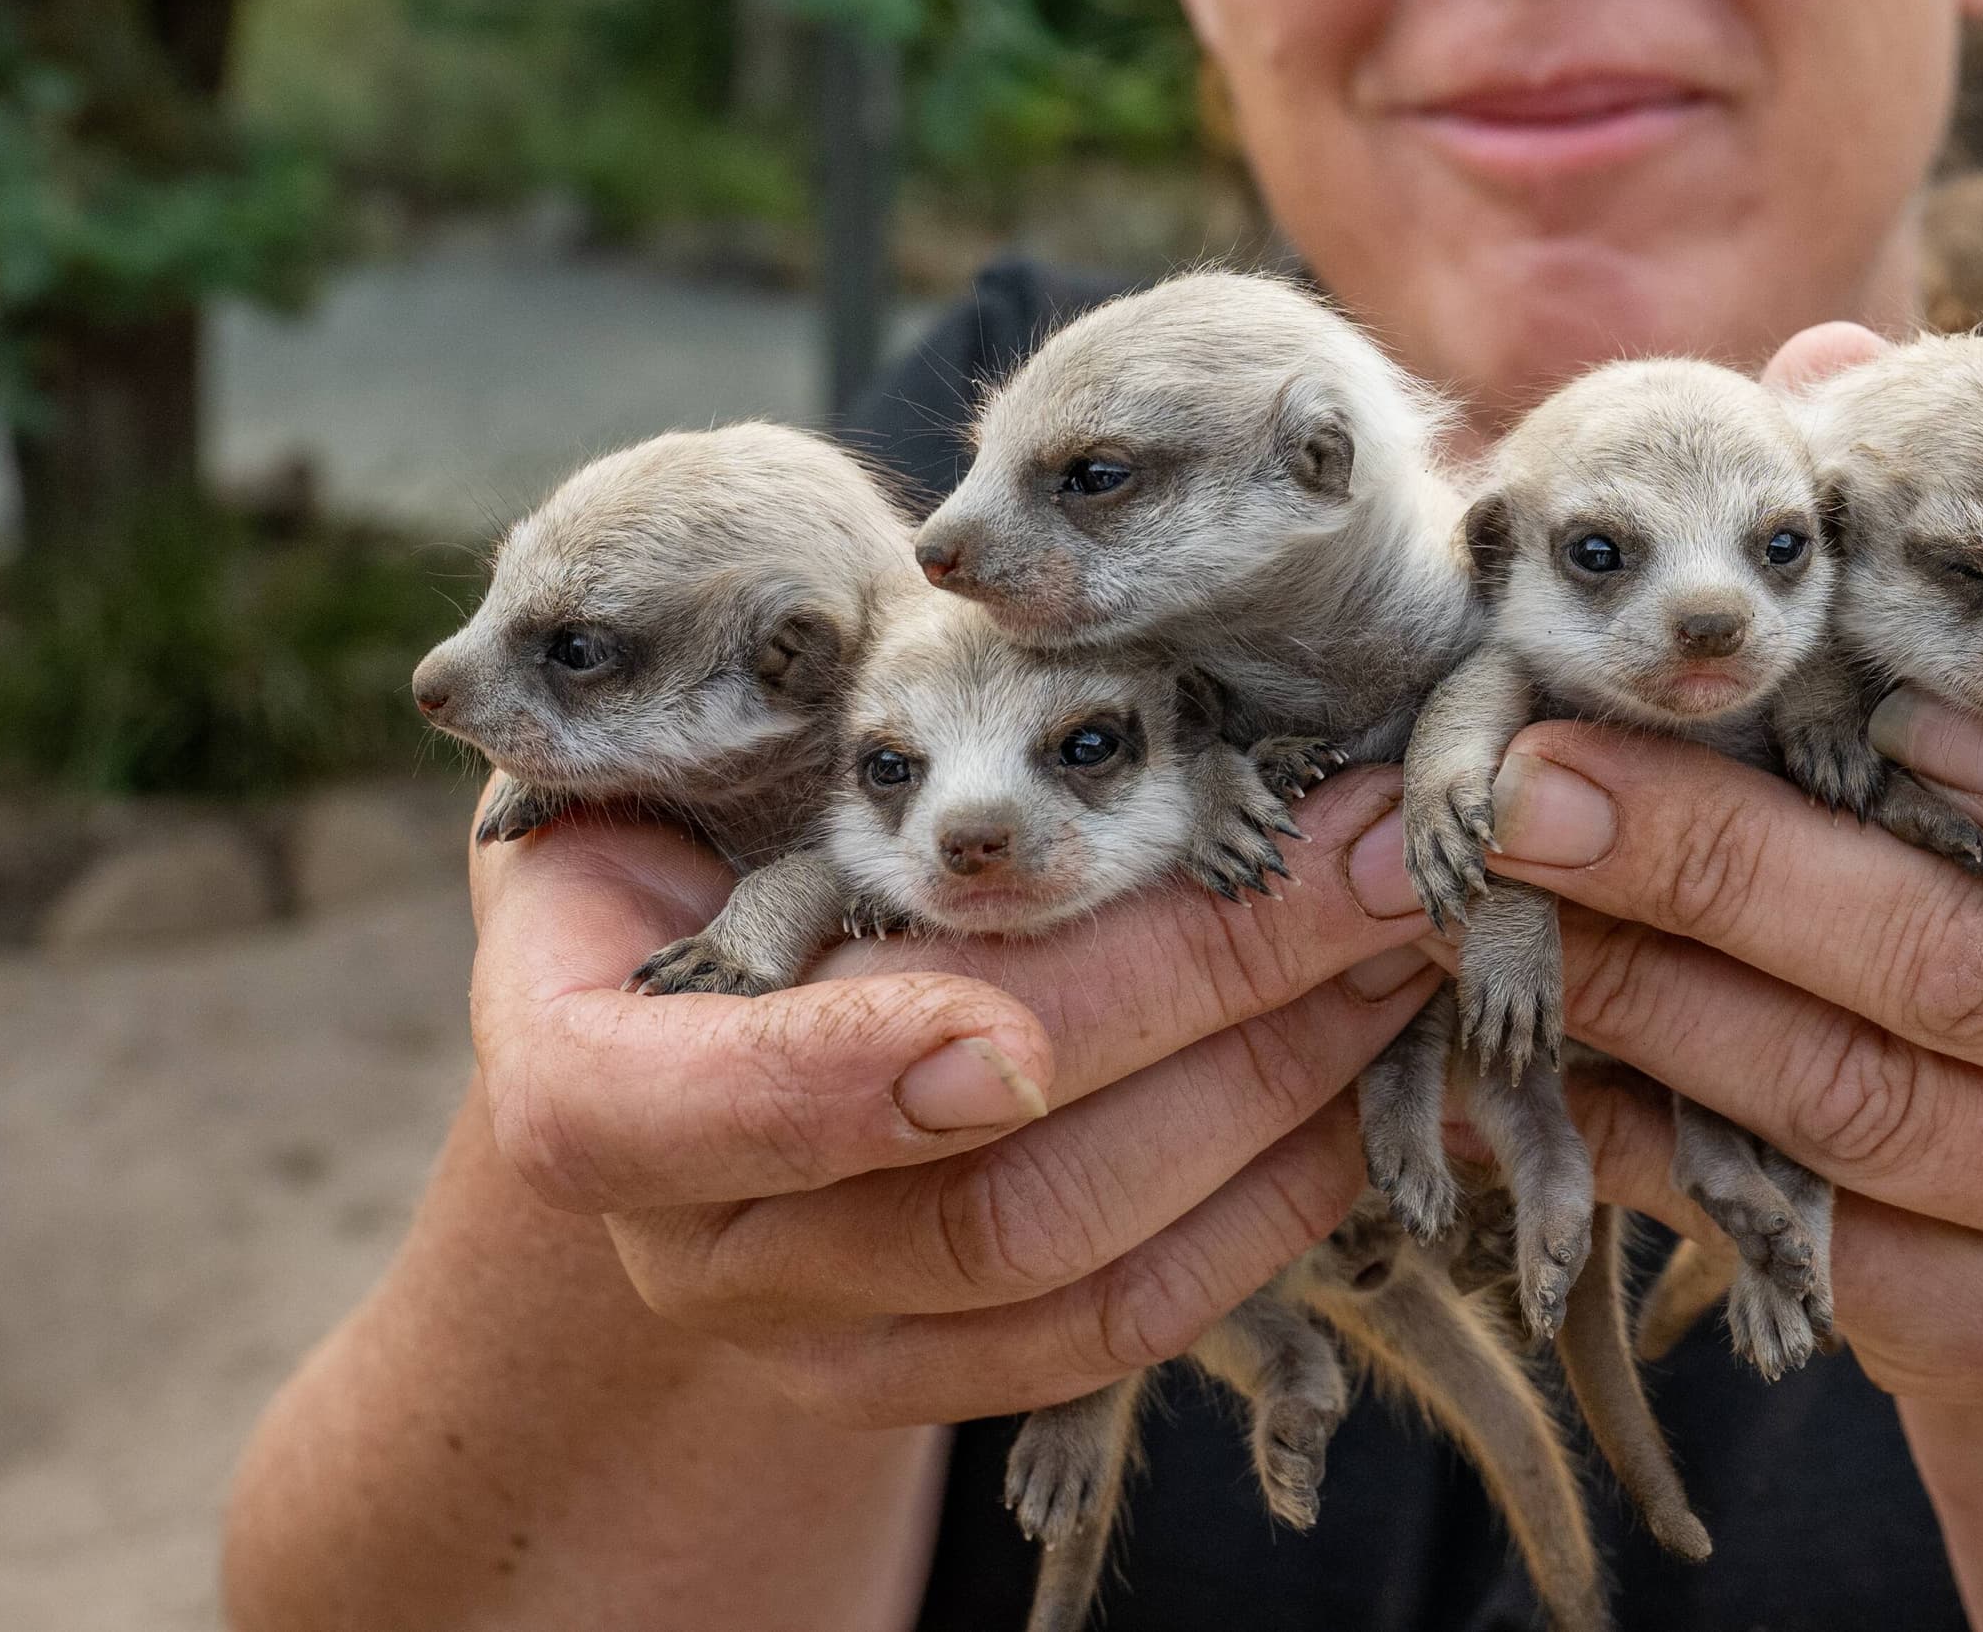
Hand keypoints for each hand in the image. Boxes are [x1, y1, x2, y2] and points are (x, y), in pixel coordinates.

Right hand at [465, 772, 1439, 1426]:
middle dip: (1194, 1001)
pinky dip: (1272, 1198)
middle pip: (953, 1176)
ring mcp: (813, 1333)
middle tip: (1372, 860)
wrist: (707, 1003)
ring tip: (1401, 941)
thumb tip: (1052, 605)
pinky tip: (1359, 1069)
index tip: (1012, 1024)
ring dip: (1272, 1088)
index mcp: (580, 1064)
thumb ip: (857, 714)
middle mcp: (686, 1237)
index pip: (663, 1113)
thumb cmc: (727, 813)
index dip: (842, 1079)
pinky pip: (1127, 1323)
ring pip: (1066, 1256)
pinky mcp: (937, 1377)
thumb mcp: (728, 741)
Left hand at [1425, 316, 1982, 1422]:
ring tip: (1491, 892)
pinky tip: (1548, 1056)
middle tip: (1534, 775)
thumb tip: (1830, 361)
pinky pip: (1821, 1245)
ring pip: (1871, 1111)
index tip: (1874, 691)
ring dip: (1651, 992)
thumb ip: (1968, 551)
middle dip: (1731, 862)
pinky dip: (1661, 1144)